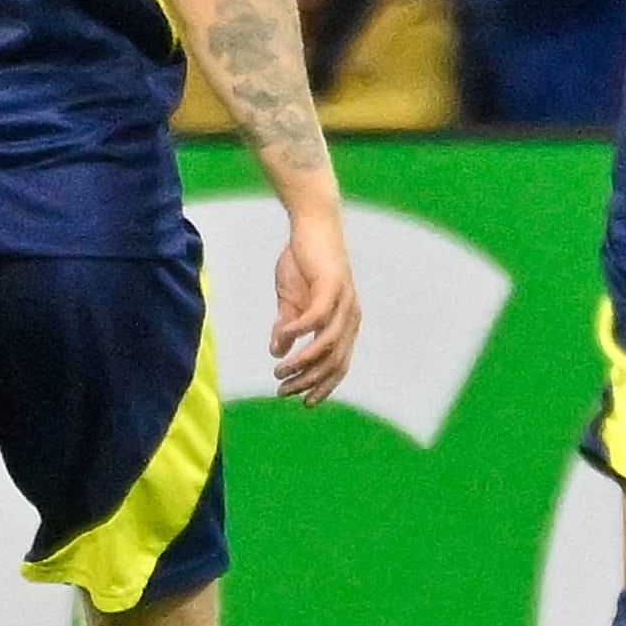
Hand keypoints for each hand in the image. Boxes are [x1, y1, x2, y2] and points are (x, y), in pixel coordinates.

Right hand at [268, 197, 359, 403]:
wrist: (311, 223)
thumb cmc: (303, 261)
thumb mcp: (289, 299)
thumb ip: (286, 326)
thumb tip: (276, 351)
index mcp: (344, 322)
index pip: (339, 364)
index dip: (323, 386)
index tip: (303, 402)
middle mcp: (350, 315)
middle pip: (335, 360)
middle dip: (309, 381)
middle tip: (283, 391)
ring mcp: (344, 300)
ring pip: (327, 344)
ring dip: (303, 362)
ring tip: (279, 371)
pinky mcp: (332, 284)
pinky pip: (316, 317)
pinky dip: (298, 332)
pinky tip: (281, 340)